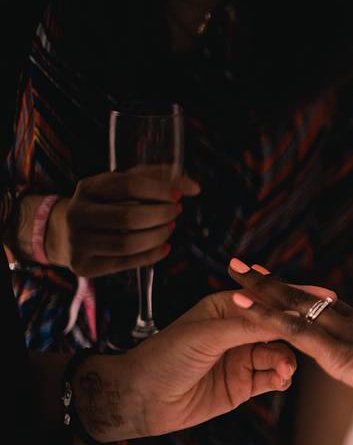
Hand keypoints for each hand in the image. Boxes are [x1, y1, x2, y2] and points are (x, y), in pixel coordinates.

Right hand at [46, 170, 199, 276]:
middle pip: (129, 217)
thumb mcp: (124, 185)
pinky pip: (125, 263)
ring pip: (128, 244)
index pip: (128, 185)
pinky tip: (165, 247)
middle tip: (176, 212)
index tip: (178, 196)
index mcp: (88, 187)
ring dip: (158, 236)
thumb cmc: (107, 204)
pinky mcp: (84, 265)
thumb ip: (159, 179)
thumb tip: (194, 187)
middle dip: (161, 215)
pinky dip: (151, 255)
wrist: (65, 233)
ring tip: (170, 228)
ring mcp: (78, 241)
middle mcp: (78, 213)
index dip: (158, 190)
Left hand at [75, 291, 297, 440]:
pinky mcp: (243, 385)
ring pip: (280, 354)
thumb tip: (287, 319)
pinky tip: (280, 379)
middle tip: (315, 338)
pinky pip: (272, 378)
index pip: (267, 300)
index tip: (325, 298)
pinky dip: (280, 378)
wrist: (141, 399)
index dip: (296, 299)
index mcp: (227, 308)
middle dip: (297, 333)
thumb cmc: (165, 356)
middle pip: (280, 329)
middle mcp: (238, 331)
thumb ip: (250, 326)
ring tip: (284, 369)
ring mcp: (241, 358)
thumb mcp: (208, 334)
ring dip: (286, 360)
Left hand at [228, 259, 352, 413]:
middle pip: (305, 297)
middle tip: (244, 265)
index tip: (280, 287)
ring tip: (231, 272)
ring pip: (294, 306)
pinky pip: (295, 329)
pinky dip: (265, 317)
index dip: (300, 298)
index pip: (327, 310)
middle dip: (272, 284)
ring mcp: (348, 334)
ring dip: (259, 291)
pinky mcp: (344, 352)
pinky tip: (241, 306)